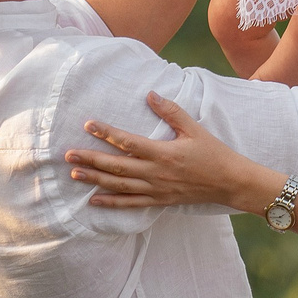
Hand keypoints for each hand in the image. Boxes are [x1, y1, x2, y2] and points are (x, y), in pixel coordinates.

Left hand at [68, 92, 282, 211]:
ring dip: (95, 179)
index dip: (106, 133)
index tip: (88, 125)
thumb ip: (171, 112)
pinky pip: (131, 203)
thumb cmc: (213, 153)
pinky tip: (94, 200)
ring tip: (74, 173)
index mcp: (163, 152)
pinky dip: (111, 202)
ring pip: (120, 185)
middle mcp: (156, 173)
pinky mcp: (159, 201)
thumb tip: (150, 94)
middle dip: (91, 159)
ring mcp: (156, 189)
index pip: (128, 141)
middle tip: (67, 154)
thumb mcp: (194, 128)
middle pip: (117, 166)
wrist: (230, 182)